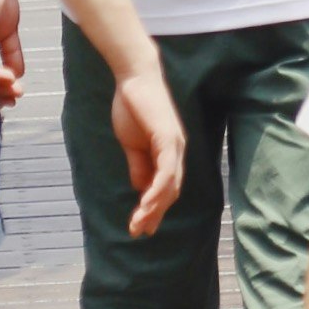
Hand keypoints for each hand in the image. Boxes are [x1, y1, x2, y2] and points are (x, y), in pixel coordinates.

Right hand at [111, 62, 186, 237]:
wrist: (134, 77)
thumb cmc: (133, 107)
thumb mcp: (132, 145)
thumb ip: (139, 165)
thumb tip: (141, 190)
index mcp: (168, 152)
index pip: (166, 188)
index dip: (154, 209)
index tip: (140, 227)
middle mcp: (176, 150)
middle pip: (171, 191)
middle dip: (154, 214)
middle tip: (137, 232)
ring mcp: (174, 144)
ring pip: (170, 185)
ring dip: (154, 207)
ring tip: (138, 223)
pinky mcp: (168, 137)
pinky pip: (166, 170)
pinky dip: (158, 189)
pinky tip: (145, 203)